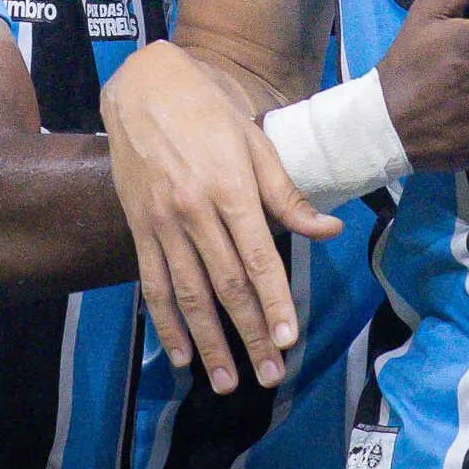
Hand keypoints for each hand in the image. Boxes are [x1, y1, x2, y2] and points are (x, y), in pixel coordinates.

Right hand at [101, 42, 333, 394]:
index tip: (288, 339)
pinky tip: (180, 354)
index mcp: (231, 189)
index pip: (258, 258)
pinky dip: (166, 322)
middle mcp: (195, 211)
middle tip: (269, 374)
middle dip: (249, 334)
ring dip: (209, 342)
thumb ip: (288, 194)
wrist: (144, 87)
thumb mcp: (256, 142)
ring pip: (188, 294)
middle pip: (226, 286)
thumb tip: (330, 230)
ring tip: (226, 381)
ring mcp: (162, 223)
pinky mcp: (139, 227)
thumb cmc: (210, 112)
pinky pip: (153, 283)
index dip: (274, 302)